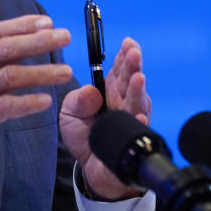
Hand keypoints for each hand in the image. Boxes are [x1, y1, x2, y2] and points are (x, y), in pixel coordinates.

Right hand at [0, 15, 72, 177]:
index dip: (22, 26)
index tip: (47, 22)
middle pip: (5, 49)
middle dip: (38, 42)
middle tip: (65, 37)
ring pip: (9, 76)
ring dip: (41, 73)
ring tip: (66, 72)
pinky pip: (2, 108)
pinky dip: (25, 103)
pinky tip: (45, 102)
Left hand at [59, 37, 152, 199]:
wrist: (91, 167)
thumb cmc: (83, 135)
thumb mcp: (70, 113)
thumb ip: (77, 100)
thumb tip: (92, 91)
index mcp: (109, 90)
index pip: (118, 68)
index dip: (123, 55)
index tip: (127, 42)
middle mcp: (123, 102)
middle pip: (131, 79)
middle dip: (133, 65)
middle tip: (133, 52)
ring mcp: (131, 119)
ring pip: (138, 101)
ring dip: (139, 89)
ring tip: (138, 77)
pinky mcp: (133, 139)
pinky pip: (139, 130)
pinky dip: (140, 122)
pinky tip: (140, 114)